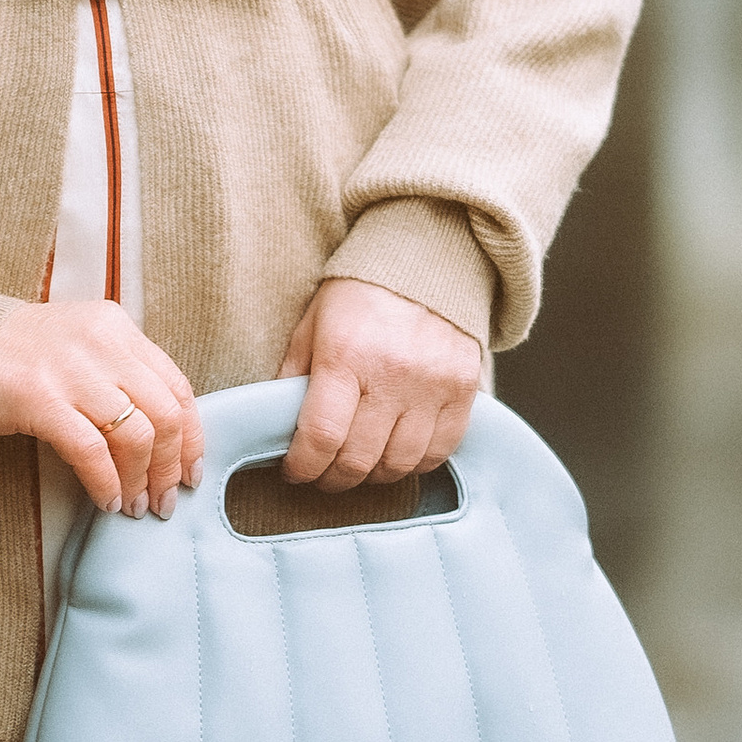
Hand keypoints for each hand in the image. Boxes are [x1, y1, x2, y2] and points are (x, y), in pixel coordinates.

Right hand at [0, 299, 202, 516]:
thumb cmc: (8, 352)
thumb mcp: (75, 346)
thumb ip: (114, 374)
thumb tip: (155, 435)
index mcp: (115, 328)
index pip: (177, 386)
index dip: (191, 437)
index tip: (190, 472)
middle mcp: (101, 343)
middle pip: (164, 414)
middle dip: (170, 467)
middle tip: (163, 501)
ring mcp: (71, 370)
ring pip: (135, 435)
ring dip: (140, 481)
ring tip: (133, 507)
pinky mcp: (38, 398)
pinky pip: (90, 450)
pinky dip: (105, 482)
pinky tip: (104, 500)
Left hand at [277, 277, 482, 490]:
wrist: (426, 263)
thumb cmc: (359, 296)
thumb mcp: (312, 326)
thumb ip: (293, 377)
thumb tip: (277, 427)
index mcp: (345, 356)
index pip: (321, 436)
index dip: (303, 466)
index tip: (295, 471)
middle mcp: (392, 375)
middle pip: (359, 459)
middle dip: (332, 478)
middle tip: (322, 473)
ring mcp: (433, 386)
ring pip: (399, 464)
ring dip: (372, 475)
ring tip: (358, 463)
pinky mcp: (463, 391)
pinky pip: (439, 452)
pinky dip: (413, 464)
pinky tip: (395, 452)